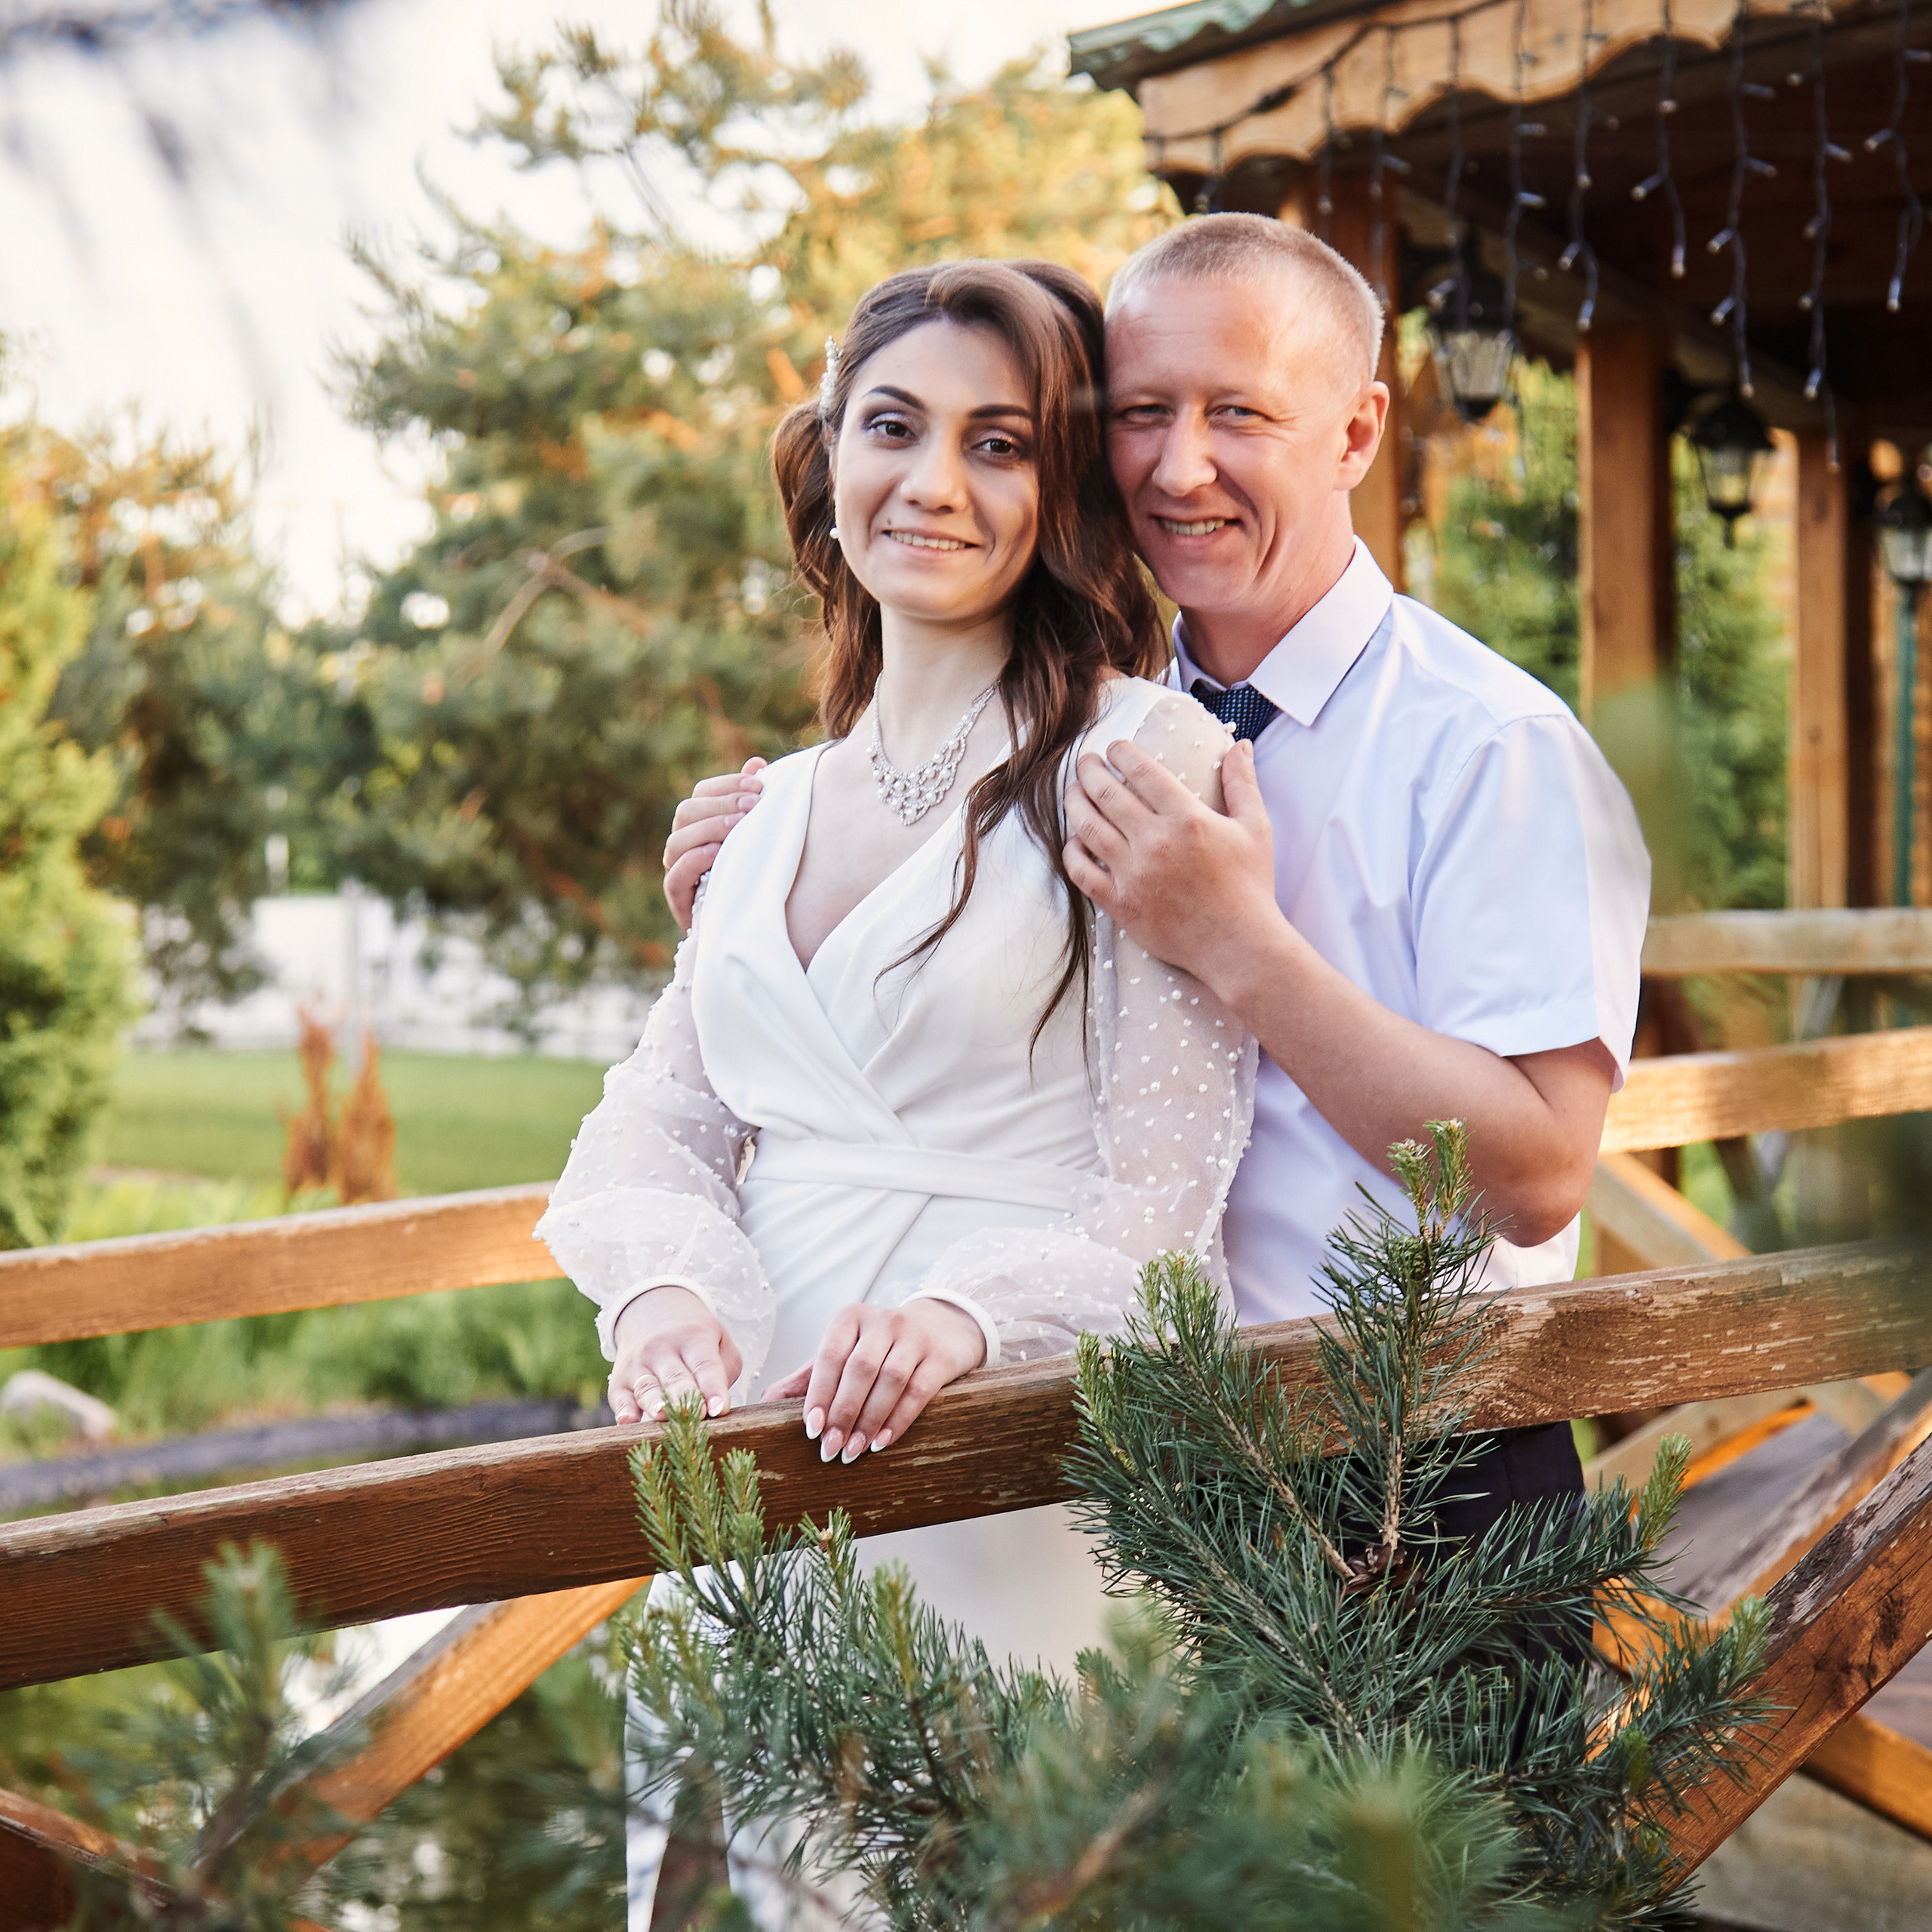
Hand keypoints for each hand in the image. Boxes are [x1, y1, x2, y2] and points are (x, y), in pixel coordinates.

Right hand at [609, 1285, 742, 1424]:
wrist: (651, 1309)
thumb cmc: (693, 1335)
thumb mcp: (718, 1339)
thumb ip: (725, 1370)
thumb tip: (717, 1406)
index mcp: (693, 1338)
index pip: (705, 1366)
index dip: (714, 1388)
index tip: (720, 1409)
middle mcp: (662, 1349)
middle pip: (675, 1378)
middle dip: (685, 1399)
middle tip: (697, 1416)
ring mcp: (638, 1364)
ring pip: (647, 1388)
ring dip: (654, 1404)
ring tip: (663, 1416)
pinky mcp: (619, 1380)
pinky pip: (620, 1398)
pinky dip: (623, 1410)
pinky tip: (627, 1422)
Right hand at [663, 758, 766, 930]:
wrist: (749, 925)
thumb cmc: (753, 873)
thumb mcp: (756, 835)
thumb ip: (750, 801)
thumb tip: (756, 763)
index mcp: (699, 824)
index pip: (701, 793)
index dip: (727, 785)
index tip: (759, 784)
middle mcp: (683, 845)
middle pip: (687, 812)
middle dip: (721, 804)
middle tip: (753, 804)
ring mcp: (677, 871)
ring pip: (677, 841)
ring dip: (709, 829)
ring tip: (739, 826)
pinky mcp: (679, 900)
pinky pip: (675, 877)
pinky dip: (695, 861)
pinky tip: (719, 853)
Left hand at [769, 1300, 984, 1463]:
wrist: (941, 1327)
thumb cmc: (880, 1347)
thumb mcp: (844, 1352)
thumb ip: (808, 1377)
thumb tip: (765, 1402)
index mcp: (850, 1318)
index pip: (830, 1355)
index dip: (819, 1394)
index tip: (810, 1429)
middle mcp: (883, 1321)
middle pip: (859, 1369)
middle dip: (842, 1413)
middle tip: (830, 1449)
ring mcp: (914, 1336)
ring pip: (890, 1380)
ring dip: (869, 1420)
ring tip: (854, 1451)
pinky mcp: (940, 1356)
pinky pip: (918, 1390)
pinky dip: (899, 1419)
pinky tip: (883, 1441)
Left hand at [1063, 736, 1281, 997]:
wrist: (1238, 945)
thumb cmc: (1250, 886)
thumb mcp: (1255, 828)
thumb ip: (1242, 783)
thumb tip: (1240, 745)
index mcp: (1187, 818)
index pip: (1142, 771)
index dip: (1121, 753)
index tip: (1114, 747)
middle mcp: (1155, 842)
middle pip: (1107, 793)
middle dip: (1090, 770)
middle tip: (1086, 761)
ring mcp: (1134, 874)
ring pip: (1087, 828)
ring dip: (1075, 803)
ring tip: (1074, 791)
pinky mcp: (1120, 904)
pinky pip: (1081, 871)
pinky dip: (1072, 851)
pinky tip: (1075, 839)